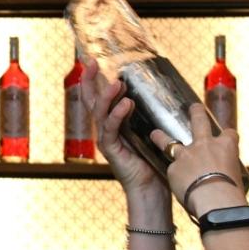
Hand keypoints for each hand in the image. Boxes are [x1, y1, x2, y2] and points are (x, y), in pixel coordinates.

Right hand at [78, 57, 160, 194]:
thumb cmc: (153, 159)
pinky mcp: (110, 150)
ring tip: (117, 84)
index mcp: (114, 122)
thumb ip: (146, 114)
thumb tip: (158, 92)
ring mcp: (106, 139)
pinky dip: (117, 115)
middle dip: (90, 81)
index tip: (93, 61)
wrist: (150, 188)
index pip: (100, 96)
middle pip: (91, 100)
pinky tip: (125, 104)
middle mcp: (106, 128)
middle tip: (91, 63)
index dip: (95, 79)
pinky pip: (111, 129)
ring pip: (100, 112)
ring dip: (107, 96)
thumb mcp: (150, 130)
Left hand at [149, 104, 245, 217]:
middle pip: (199, 121)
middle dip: (196, 112)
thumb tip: (222, 177)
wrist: (216, 201)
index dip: (228, 136)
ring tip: (154, 134)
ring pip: (169, 142)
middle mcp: (205, 144)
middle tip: (194, 107)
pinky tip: (177, 184)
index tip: (227, 137)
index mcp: (226, 146)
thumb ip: (226, 170)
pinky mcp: (174, 168)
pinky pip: (173, 171)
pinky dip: (175, 177)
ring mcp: (187, 154)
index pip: (229, 134)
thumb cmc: (232, 193)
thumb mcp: (236, 176)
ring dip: (161, 137)